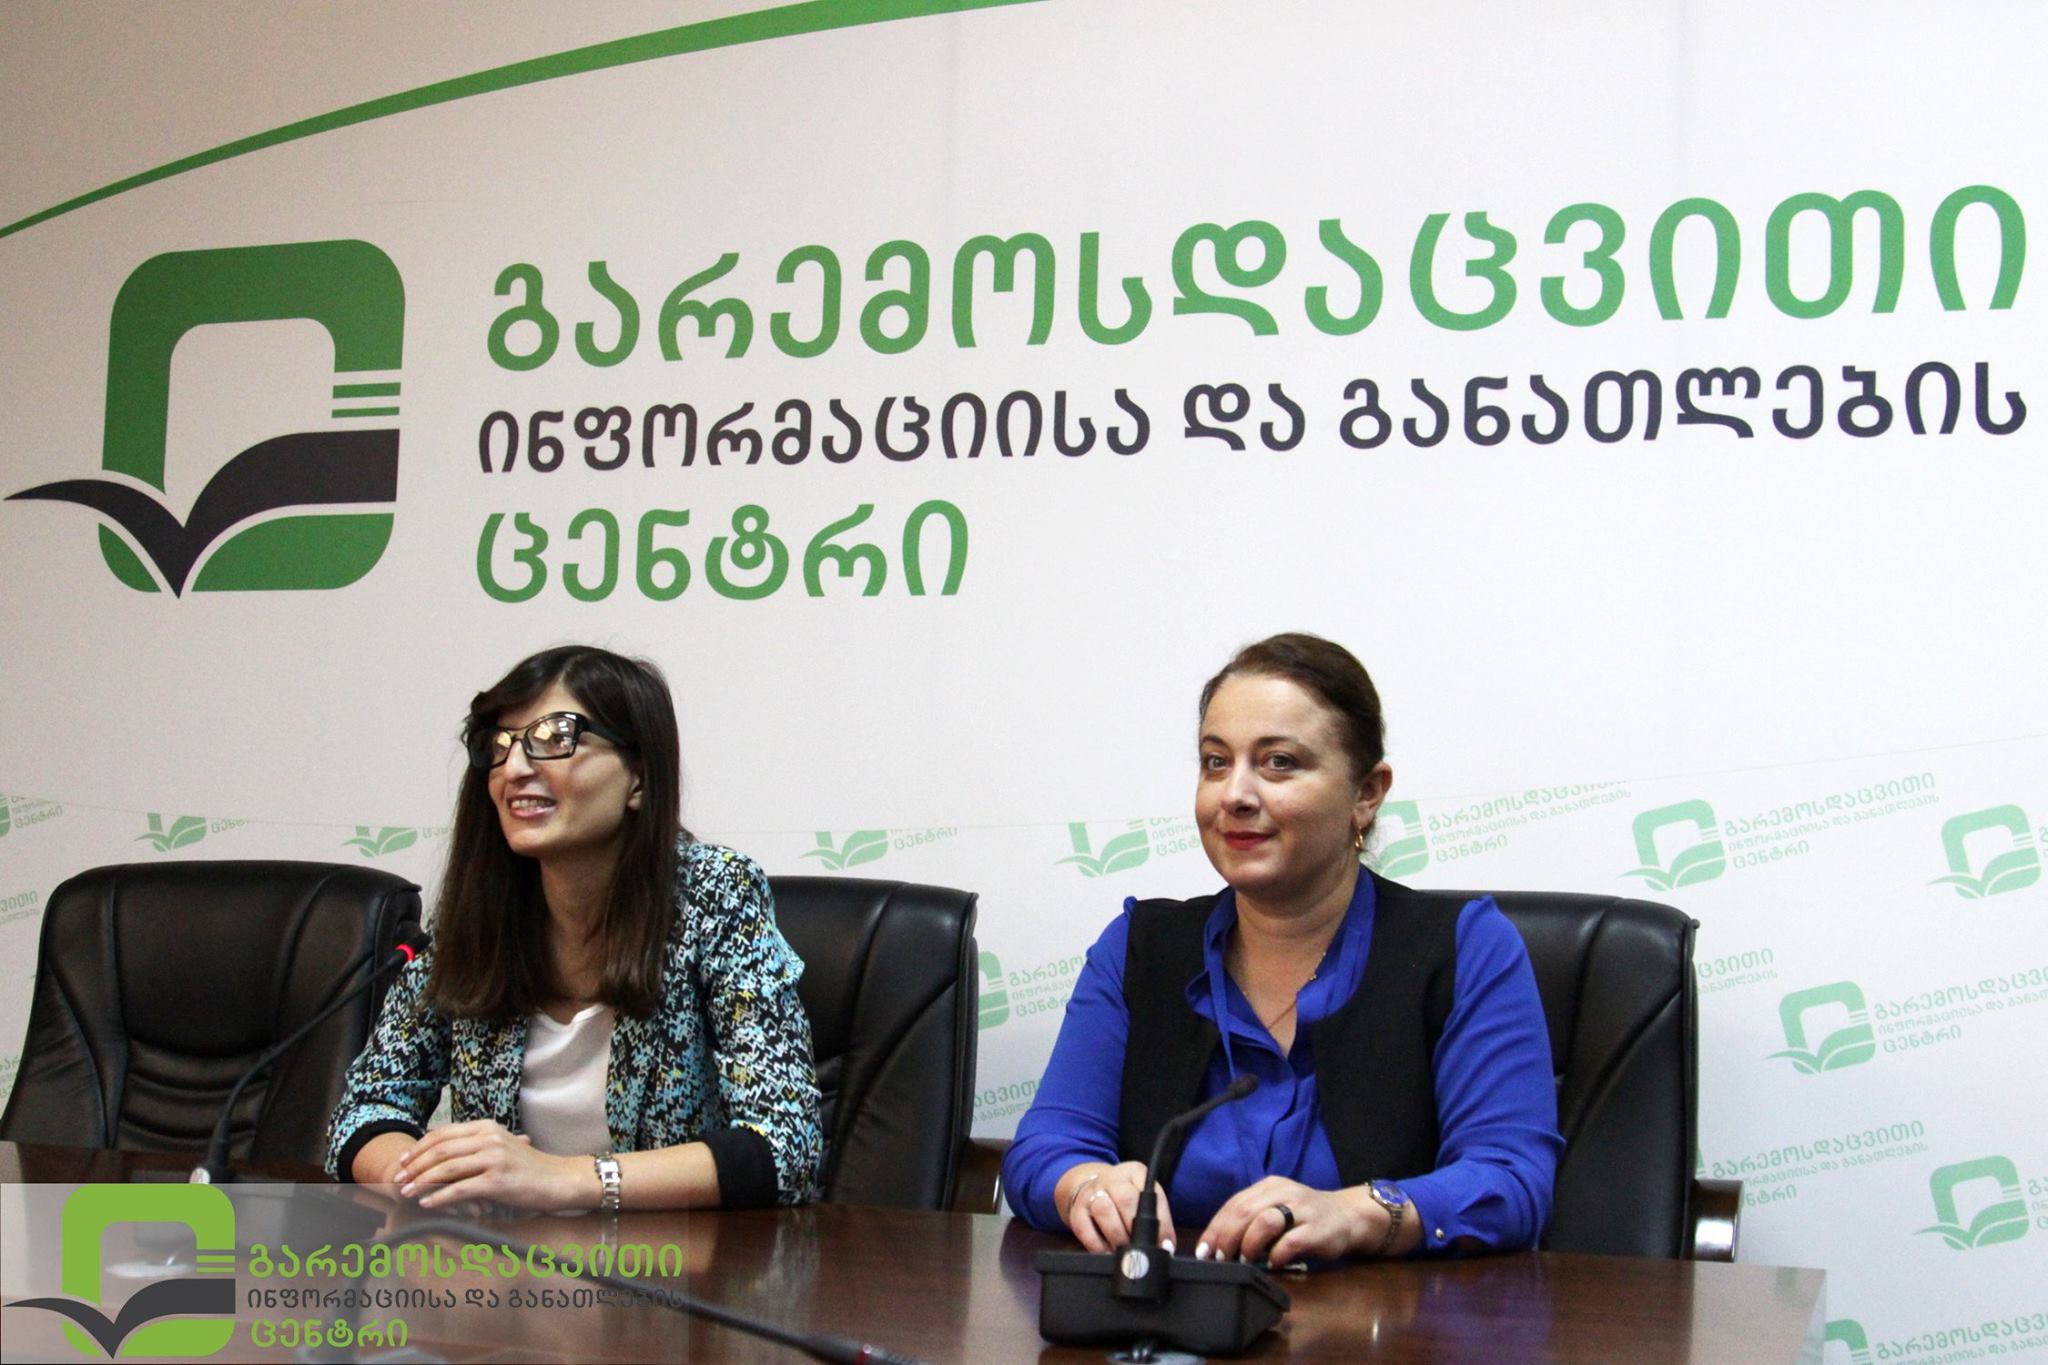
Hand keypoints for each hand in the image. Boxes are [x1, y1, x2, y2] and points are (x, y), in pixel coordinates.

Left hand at [395, 1121, 591, 1213]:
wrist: (560, 1179)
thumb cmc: (530, 1168)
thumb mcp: (503, 1146)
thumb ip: (477, 1145)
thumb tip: (445, 1152)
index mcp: (487, 1127)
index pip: (443, 1133)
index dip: (419, 1147)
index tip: (404, 1161)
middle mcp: (488, 1138)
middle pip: (440, 1150)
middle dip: (414, 1166)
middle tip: (398, 1180)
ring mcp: (493, 1159)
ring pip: (446, 1168)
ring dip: (421, 1182)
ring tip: (407, 1193)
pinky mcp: (497, 1181)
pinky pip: (459, 1189)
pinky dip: (439, 1197)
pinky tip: (428, 1204)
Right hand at [1057, 1161, 1176, 1254]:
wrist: (1091, 1187)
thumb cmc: (1125, 1198)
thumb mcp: (1143, 1198)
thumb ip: (1156, 1219)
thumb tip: (1166, 1247)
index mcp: (1134, 1172)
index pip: (1151, 1194)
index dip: (1161, 1223)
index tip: (1165, 1244)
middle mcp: (1112, 1178)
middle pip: (1126, 1199)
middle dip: (1137, 1228)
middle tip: (1143, 1248)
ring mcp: (1091, 1192)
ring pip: (1104, 1210)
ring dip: (1117, 1236)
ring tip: (1125, 1251)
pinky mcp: (1076, 1211)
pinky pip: (1085, 1230)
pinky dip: (1098, 1246)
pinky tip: (1108, 1252)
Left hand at [1196, 1177, 1377, 1265]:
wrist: (1349, 1216)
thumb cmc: (1306, 1217)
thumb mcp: (1277, 1210)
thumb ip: (1253, 1221)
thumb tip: (1220, 1246)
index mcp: (1269, 1187)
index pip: (1234, 1203)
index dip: (1216, 1227)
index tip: (1204, 1250)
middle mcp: (1283, 1193)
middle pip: (1245, 1210)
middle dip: (1227, 1237)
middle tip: (1220, 1258)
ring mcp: (1302, 1209)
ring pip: (1265, 1221)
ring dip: (1249, 1244)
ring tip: (1245, 1260)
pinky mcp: (1318, 1229)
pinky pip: (1291, 1241)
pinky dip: (1277, 1254)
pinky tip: (1273, 1263)